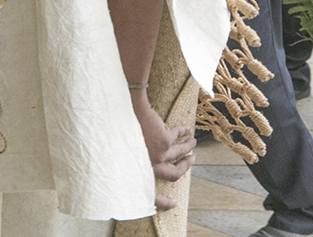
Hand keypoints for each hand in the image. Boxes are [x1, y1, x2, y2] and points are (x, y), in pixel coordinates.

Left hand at [132, 94, 194, 211]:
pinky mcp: (164, 141)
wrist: (123, 109)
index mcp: (137, 171)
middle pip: (174, 175)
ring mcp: (158, 154)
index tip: (174, 203)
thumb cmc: (119, 128)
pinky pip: (178, 137)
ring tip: (192, 141)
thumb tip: (148, 161)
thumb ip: (135, 158)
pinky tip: (187, 129)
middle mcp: (149, 165)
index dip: (163, 203)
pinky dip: (184, 132)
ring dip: (188, 147)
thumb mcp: (124, 149)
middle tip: (191, 159)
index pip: (150, 195)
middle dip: (185, 167)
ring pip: (180, 154)